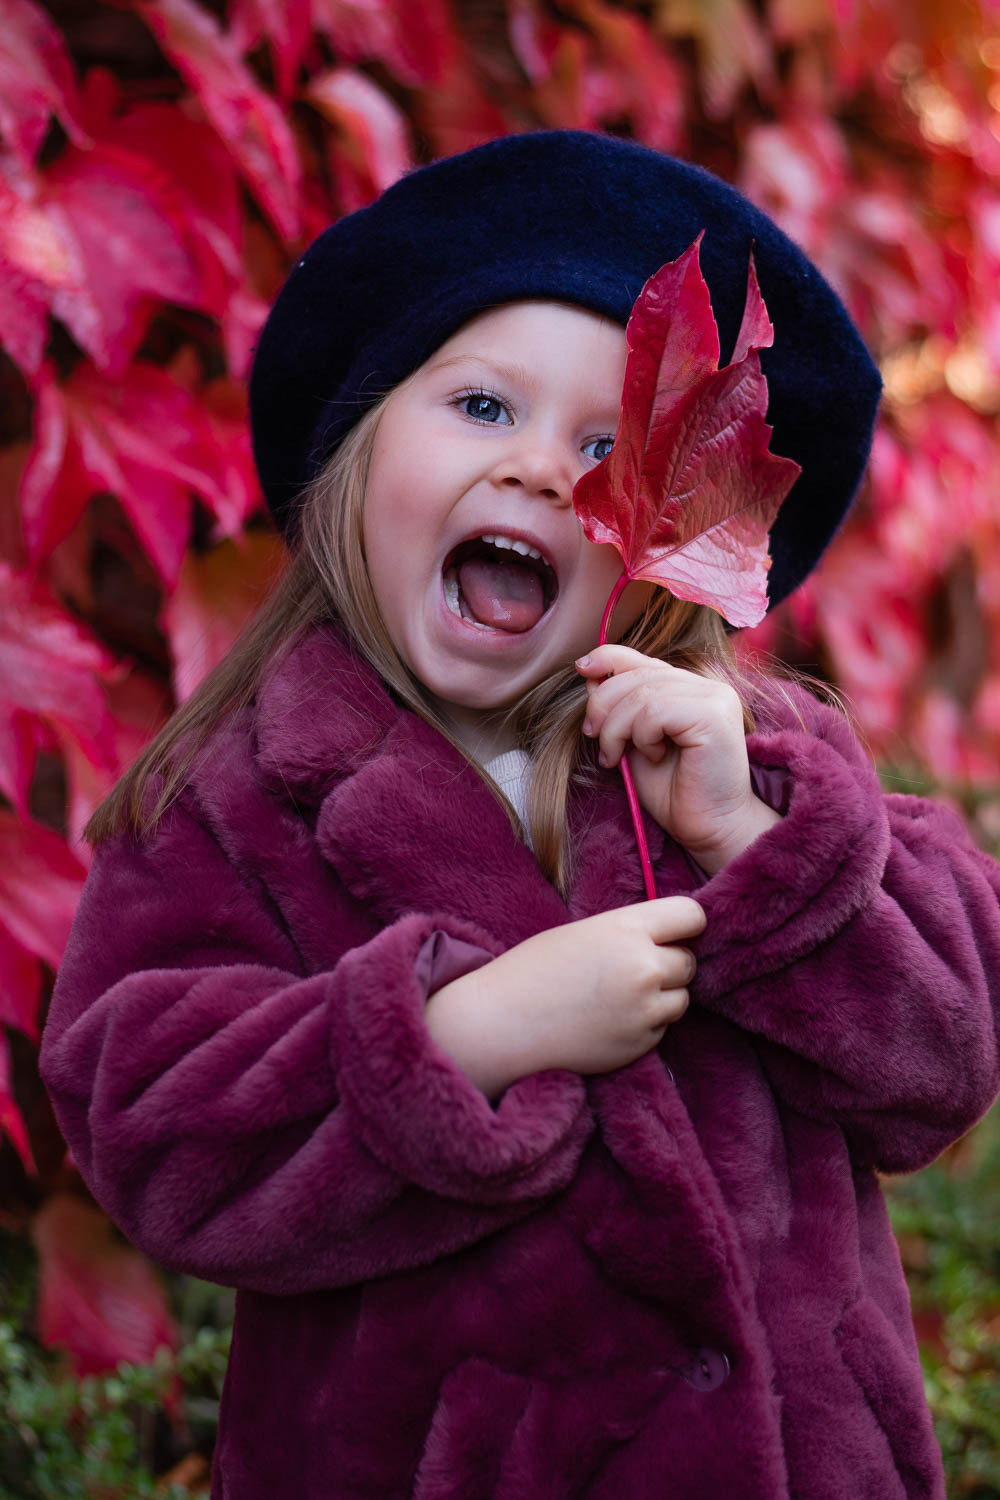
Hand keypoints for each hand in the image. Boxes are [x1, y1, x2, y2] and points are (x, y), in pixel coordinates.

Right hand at [425, 897, 705, 1098]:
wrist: (501, 1025)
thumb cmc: (533, 970)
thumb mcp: (584, 932)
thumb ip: (630, 932)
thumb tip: (671, 937)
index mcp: (626, 929)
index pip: (692, 916)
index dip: (684, 925)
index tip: (672, 933)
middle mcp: (643, 968)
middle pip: (689, 962)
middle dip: (669, 964)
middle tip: (631, 969)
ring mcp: (643, 1010)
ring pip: (681, 998)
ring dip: (661, 997)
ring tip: (618, 996)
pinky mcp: (639, 1044)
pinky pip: (661, 1028)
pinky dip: (644, 1025)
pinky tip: (608, 1020)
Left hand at [576, 643, 781, 873]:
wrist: (707, 828)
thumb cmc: (672, 791)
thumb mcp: (633, 741)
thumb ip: (619, 707)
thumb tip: (590, 672)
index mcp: (689, 688)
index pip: (643, 659)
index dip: (608, 658)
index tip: (582, 669)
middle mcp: (707, 686)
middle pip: (636, 674)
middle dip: (603, 707)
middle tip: (598, 741)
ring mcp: (714, 697)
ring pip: (642, 694)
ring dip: (617, 729)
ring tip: (618, 757)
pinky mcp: (715, 715)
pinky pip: (656, 712)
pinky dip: (642, 737)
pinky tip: (655, 756)